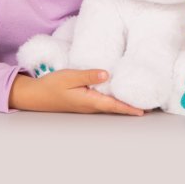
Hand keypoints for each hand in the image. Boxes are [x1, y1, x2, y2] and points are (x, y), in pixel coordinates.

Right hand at [9, 69, 144, 115]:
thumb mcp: (70, 76)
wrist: (37, 95)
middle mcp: (90, 105)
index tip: (143, 109)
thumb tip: (107, 74)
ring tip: (137, 98)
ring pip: (109, 104)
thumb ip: (88, 75)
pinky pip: (102, 100)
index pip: (113, 105)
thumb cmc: (52, 85)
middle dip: (130, 106)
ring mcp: (87, 104)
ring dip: (122, 103)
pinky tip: (116, 92)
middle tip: (148, 104)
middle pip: (114, 107)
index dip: (129, 107)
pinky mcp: (83, 100)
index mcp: (89, 100)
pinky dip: (113, 99)